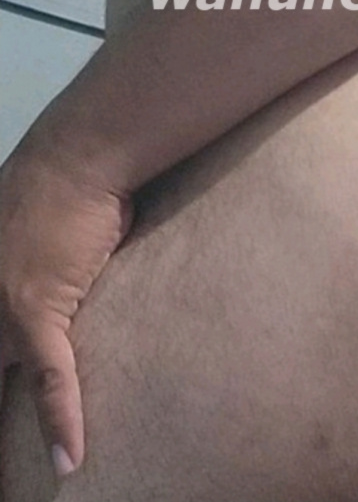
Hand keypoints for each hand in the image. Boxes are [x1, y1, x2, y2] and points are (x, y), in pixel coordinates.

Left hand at [0, 125, 133, 478]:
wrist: (80, 158)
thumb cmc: (62, 182)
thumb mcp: (24, 223)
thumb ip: (24, 258)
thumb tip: (51, 272)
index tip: (0, 387)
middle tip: (2, 471)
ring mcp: (4, 308)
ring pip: (0, 382)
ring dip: (9, 430)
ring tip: (15, 484)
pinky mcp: (40, 313)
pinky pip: (51, 379)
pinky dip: (63, 419)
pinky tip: (70, 458)